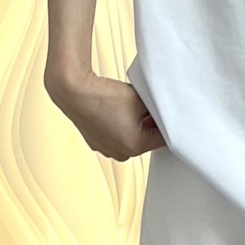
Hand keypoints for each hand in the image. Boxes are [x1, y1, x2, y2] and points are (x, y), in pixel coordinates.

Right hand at [44, 66, 165, 160]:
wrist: (74, 91)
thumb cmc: (105, 94)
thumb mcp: (141, 99)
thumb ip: (158, 110)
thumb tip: (167, 113)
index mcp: (135, 146)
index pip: (164, 138)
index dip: (168, 123)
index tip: (170, 113)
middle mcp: (121, 153)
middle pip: (148, 139)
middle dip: (151, 125)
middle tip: (147, 106)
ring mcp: (108, 150)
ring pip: (133, 138)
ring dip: (136, 126)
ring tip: (128, 108)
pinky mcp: (98, 144)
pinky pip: (118, 136)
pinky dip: (121, 126)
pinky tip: (117, 112)